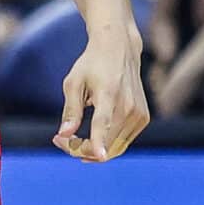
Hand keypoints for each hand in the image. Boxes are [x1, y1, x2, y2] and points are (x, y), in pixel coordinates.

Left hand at [55, 21, 148, 161]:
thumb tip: (63, 134)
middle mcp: (127, 105)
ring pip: (114, 148)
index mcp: (108, 94)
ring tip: (73, 138)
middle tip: (60, 141)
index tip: (99, 155)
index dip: (99, 141)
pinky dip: (106, 144)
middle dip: (80, 150)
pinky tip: (93, 133)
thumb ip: (71, 111)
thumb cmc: (91, 65)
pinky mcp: (143, 118)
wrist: (119, 48)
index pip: (103, 122)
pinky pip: (122, 142)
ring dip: (92, 150)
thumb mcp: (73, 83)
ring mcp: (138, 113)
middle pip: (106, 144)